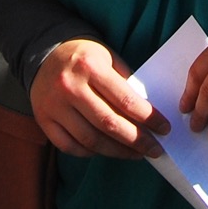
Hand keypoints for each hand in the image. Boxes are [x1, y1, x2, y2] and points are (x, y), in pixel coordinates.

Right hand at [31, 38, 168, 158]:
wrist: (46, 54)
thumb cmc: (85, 57)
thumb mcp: (108, 58)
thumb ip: (125, 84)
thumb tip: (147, 117)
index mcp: (89, 66)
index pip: (125, 99)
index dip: (148, 118)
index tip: (163, 129)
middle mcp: (69, 86)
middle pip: (108, 123)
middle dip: (136, 140)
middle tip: (155, 149)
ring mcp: (54, 105)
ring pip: (90, 140)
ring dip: (117, 151)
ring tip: (136, 154)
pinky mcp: (43, 120)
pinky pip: (70, 146)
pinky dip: (91, 153)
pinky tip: (107, 150)